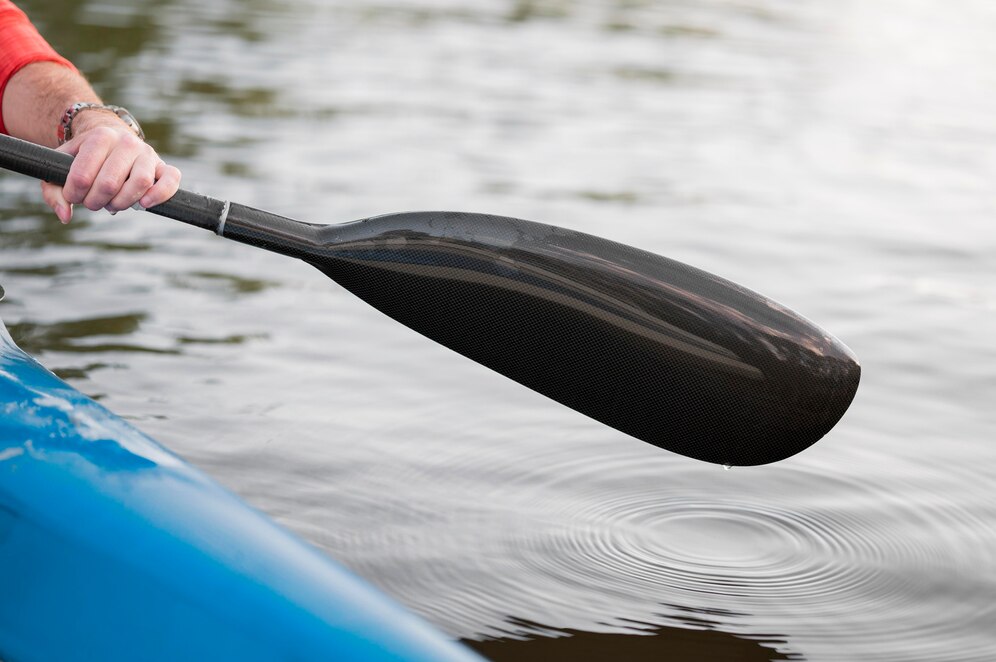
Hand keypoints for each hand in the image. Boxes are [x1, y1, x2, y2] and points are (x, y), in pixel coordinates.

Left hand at [40, 112, 180, 223]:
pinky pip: (171, 180)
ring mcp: (147, 153)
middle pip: (109, 183)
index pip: (83, 176)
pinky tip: (145, 204)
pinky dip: (159, 194)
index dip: (73, 195)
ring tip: (113, 204)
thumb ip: (55, 192)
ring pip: (139, 183)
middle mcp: (126, 142)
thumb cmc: (84, 159)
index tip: (73, 196)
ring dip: (122, 203)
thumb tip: (66, 216)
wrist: (110, 140)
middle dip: (96, 202)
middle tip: (92, 202)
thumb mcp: (61, 168)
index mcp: (100, 136)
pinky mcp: (164, 166)